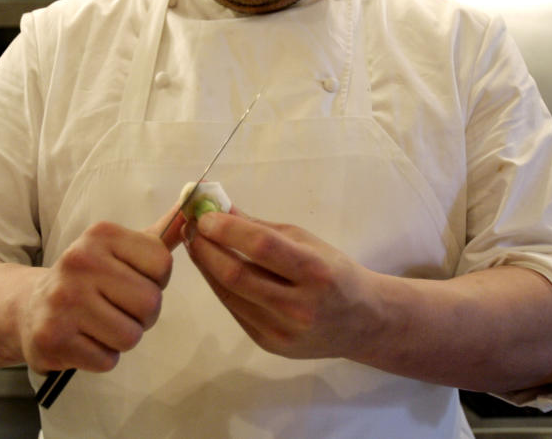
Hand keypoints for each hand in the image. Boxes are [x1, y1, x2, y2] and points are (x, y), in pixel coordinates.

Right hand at [20, 207, 183, 373]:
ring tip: (100, 324)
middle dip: (142, 315)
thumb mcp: (121, 249)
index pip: (162, 264)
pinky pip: (106, 359)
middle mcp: (79, 260)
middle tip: (117, 308)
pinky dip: (101, 356)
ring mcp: (63, 299)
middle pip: (150, 303)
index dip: (155, 281)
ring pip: (131, 335)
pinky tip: (83, 339)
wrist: (30, 308)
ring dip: (122, 338)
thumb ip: (160, 234)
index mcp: (101, 234)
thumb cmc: (88, 279)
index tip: (132, 280)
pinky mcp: (52, 337)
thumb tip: (194, 202)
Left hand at [184, 208, 383, 361]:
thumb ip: (262, 227)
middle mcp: (299, 306)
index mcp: (316, 272)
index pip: (262, 248)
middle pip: (237, 275)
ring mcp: (282, 330)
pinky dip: (218, 285)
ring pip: (229, 294)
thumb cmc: (335, 272)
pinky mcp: (268, 344)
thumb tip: (219, 207)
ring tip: (195, 243)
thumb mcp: (307, 241)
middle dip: (206, 248)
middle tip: (190, 227)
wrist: (361, 323)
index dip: (228, 230)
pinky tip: (212, 267)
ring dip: (205, 266)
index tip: (204, 214)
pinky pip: (234, 309)